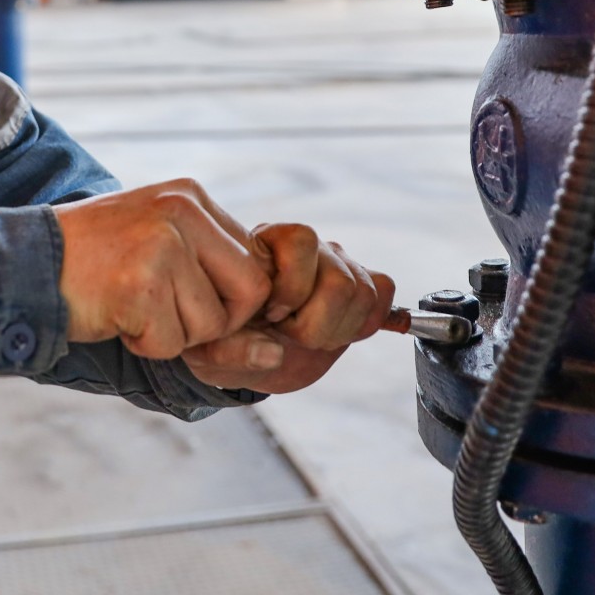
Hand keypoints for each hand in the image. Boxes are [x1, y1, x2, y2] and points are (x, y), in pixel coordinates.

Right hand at [53, 180, 273, 360]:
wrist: (23, 264)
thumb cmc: (94, 262)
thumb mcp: (157, 243)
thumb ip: (211, 270)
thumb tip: (277, 351)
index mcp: (190, 197)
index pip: (254, 264)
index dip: (232, 301)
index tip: (193, 305)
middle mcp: (182, 212)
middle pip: (249, 294)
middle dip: (214, 321)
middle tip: (164, 311)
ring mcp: (162, 246)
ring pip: (210, 325)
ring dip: (172, 334)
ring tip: (130, 305)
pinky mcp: (140, 285)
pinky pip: (170, 344)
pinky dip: (143, 344)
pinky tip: (114, 316)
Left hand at [180, 226, 393, 394]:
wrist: (247, 352)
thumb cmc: (226, 341)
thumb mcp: (212, 352)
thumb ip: (232, 352)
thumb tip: (273, 353)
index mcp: (264, 246)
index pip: (302, 241)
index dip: (292, 289)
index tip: (270, 318)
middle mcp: (305, 249)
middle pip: (340, 278)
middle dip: (316, 323)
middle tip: (289, 333)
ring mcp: (335, 264)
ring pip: (364, 291)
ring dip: (337, 329)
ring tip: (307, 336)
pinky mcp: (358, 285)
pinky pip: (383, 290)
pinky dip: (365, 322)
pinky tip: (335, 332)